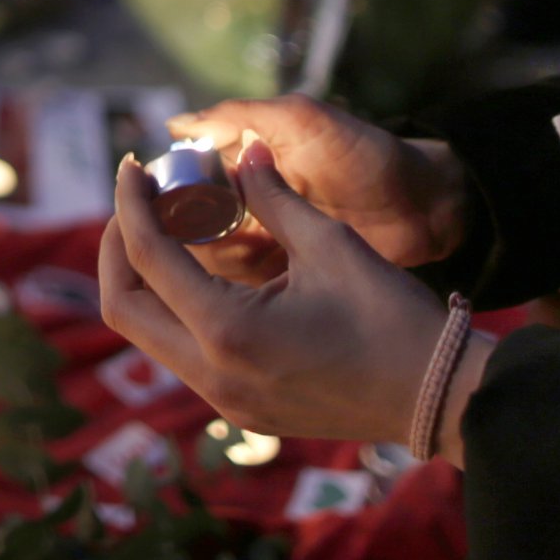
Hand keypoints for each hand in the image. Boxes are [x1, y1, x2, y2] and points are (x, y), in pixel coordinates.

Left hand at [100, 143, 451, 444]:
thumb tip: (244, 148)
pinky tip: (201, 272)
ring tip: (171, 227)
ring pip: (148, 335)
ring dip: (145, 279)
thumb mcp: (330, 244)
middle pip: (123, 307)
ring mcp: (223, 402)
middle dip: (118, 246)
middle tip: (139, 200)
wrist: (440, 399)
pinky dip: (175, 307)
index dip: (131, 203)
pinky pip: (182, 355)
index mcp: (229, 332)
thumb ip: (271, 197)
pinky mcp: (240, 411)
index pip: (148, 257)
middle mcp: (212, 375)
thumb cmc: (393, 319)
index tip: (131, 166)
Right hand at [165, 95, 467, 283]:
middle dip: (192, 232)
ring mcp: (263, 243)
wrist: (427, 207)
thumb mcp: (305, 122)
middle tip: (217, 233)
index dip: (167, 190)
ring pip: (211, 259)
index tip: (162, 199)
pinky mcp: (283, 277)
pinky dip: (243, 286)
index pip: (184, 178)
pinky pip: (244, 287)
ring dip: (220, 258)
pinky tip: (261, 279)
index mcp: (241, 162)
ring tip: (252, 253)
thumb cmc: (366, 154)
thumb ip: (243, 116)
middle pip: (189, 225)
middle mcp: (243, 204)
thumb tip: (176, 124)